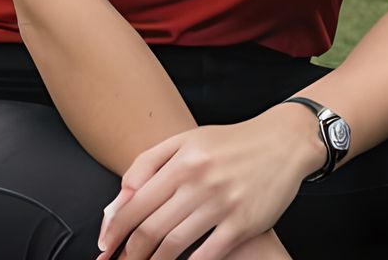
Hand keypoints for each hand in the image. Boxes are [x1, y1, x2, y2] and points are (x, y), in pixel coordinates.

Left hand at [98, 109, 318, 259]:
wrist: (283, 141)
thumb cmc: (231, 143)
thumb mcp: (187, 140)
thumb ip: (149, 164)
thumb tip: (120, 199)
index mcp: (183, 160)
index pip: (137, 202)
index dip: (115, 229)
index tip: (104, 245)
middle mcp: (199, 181)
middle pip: (151, 228)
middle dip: (129, 253)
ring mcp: (222, 203)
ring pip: (174, 245)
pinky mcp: (243, 224)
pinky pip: (207, 255)